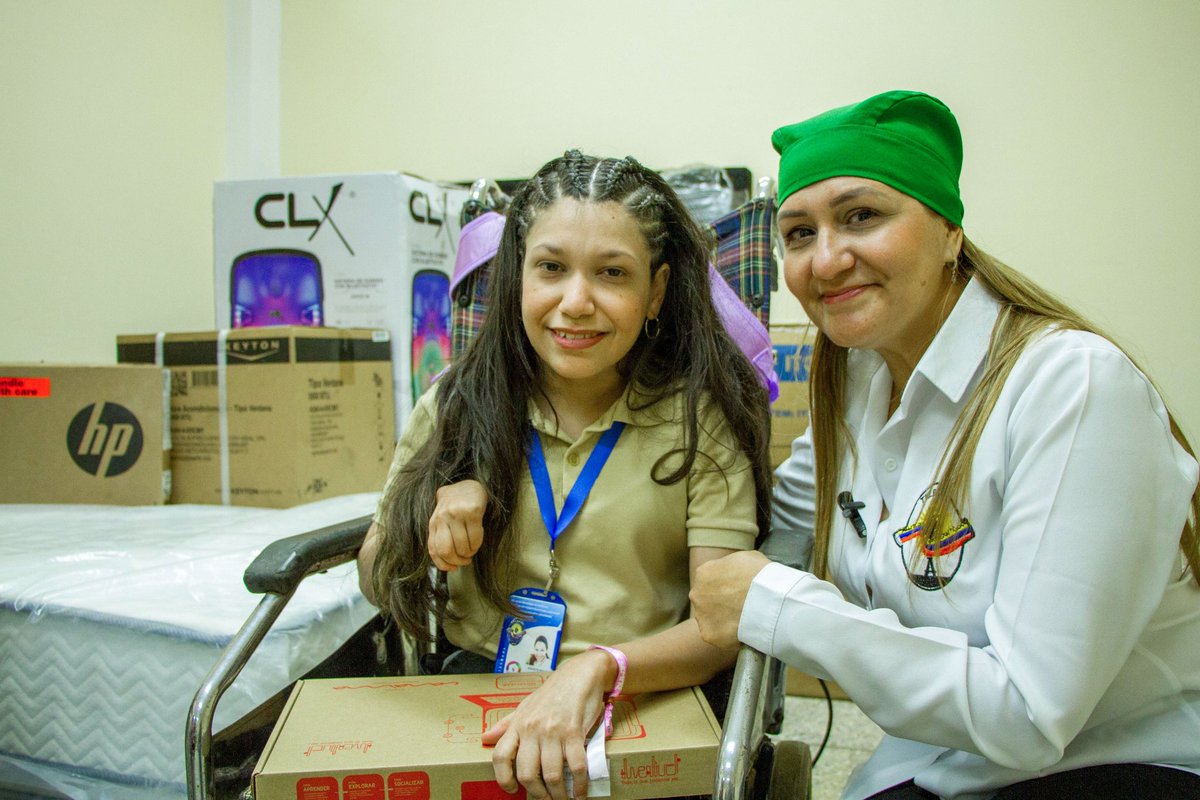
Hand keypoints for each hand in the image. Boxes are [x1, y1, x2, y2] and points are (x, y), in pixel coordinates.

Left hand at [427, 479, 486, 570]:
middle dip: (457, 561)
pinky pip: (475, 537)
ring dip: (469, 553)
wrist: (467, 485)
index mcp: (433, 523)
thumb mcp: (443, 521)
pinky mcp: (472, 511)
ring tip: (472, 550)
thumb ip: (442, 537)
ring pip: (462, 546)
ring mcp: (456, 514)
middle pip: (447, 550)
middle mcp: (442, 518)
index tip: (453, 568)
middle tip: (465, 561)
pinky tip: (477, 542)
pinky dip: (477, 545)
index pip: (434, 550)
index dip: (443, 565)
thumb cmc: (455, 507)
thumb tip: (448, 564)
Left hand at [483, 650, 613, 799]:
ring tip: (563, 799)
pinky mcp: (575, 732)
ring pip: (552, 774)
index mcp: (518, 724)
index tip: (512, 790)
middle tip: (545, 799)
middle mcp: (533, 729)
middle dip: (537, 793)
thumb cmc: (552, 692)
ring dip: (558, 794)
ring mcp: (554, 731)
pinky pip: (577, 766)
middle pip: (527, 773)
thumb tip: (485, 738)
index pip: (501, 756)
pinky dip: (579, 785)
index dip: (503, 778)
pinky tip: (580, 793)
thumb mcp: (525, 705)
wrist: (580, 674)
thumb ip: (506, 724)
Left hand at [690, 550, 771, 648]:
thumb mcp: (746, 558)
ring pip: (711, 620)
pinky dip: (729, 637)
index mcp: (704, 573)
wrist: (766, 599)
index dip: (726, 587)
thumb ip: (734, 566)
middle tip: (741, 608)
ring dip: (724, 621)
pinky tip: (744, 632)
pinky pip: (719, 637)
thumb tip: (738, 573)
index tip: (738, 592)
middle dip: (721, 604)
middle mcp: (697, 594)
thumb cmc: (759, 575)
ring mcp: (701, 615)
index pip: (710, 581)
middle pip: (707, 601)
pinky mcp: (708, 634)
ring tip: (745, 622)